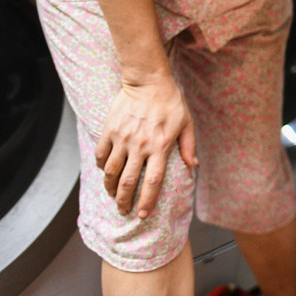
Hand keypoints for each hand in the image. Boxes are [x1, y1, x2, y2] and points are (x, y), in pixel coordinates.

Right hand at [95, 75, 196, 218]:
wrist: (148, 81)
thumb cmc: (171, 102)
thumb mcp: (187, 123)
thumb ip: (189, 145)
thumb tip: (194, 166)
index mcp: (160, 146)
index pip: (153, 181)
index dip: (147, 201)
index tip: (143, 214)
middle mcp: (140, 145)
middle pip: (128, 182)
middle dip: (124, 202)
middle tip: (123, 211)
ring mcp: (122, 138)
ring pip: (111, 172)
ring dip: (110, 188)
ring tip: (113, 195)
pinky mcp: (109, 130)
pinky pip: (101, 155)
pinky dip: (102, 167)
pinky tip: (106, 172)